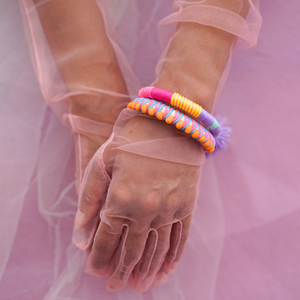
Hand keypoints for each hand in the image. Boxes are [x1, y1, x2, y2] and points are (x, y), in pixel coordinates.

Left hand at [73, 113, 204, 290]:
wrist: (168, 121)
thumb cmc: (131, 139)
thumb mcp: (102, 162)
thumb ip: (89, 199)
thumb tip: (80, 235)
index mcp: (121, 199)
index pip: (106, 240)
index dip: (99, 259)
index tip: (96, 272)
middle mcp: (146, 210)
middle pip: (132, 251)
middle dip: (121, 272)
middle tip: (116, 287)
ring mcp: (169, 209)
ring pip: (157, 250)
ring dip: (147, 271)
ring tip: (141, 286)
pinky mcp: (187, 204)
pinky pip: (180, 238)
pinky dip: (173, 257)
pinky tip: (167, 269)